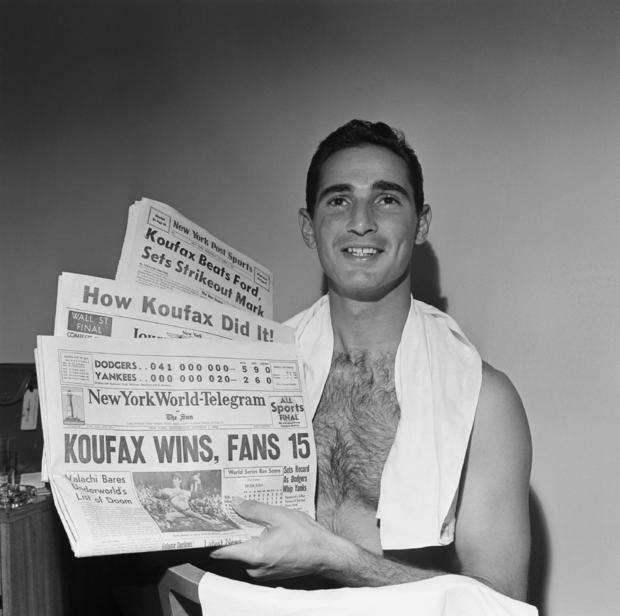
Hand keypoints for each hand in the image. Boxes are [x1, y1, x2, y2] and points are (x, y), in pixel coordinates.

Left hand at [210, 499, 343, 579]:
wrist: (327, 554)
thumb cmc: (306, 535)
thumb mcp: (279, 515)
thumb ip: (254, 509)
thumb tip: (235, 504)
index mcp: (255, 555)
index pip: (222, 550)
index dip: (213, 535)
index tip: (208, 522)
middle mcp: (255, 568)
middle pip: (233, 549)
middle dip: (233, 530)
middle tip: (231, 510)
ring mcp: (263, 572)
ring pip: (245, 551)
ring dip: (247, 535)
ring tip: (252, 516)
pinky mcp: (270, 571)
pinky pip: (256, 555)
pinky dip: (257, 541)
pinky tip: (266, 528)